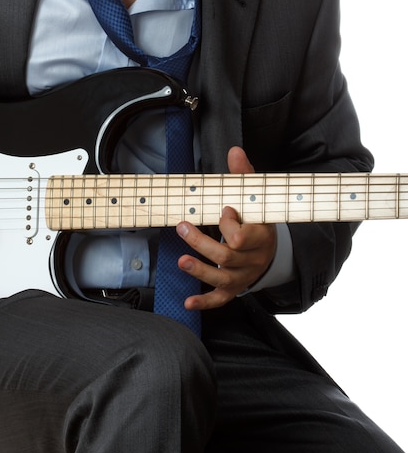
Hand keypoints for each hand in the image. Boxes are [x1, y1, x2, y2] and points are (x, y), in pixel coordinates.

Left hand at [176, 146, 276, 309]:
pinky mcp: (234, 288)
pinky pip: (220, 299)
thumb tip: (234, 150)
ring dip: (200, 270)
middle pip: (227, 257)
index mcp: (260, 237)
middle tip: (182, 227)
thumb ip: (244, 175)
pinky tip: (187, 302)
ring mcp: (243, 276)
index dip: (230, 225)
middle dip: (203, 243)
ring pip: (222, 278)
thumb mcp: (255, 197)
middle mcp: (253, 260)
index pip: (243, 236)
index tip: (224, 210)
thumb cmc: (257, 218)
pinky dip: (204, 302)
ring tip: (181, 261)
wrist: (271, 248)